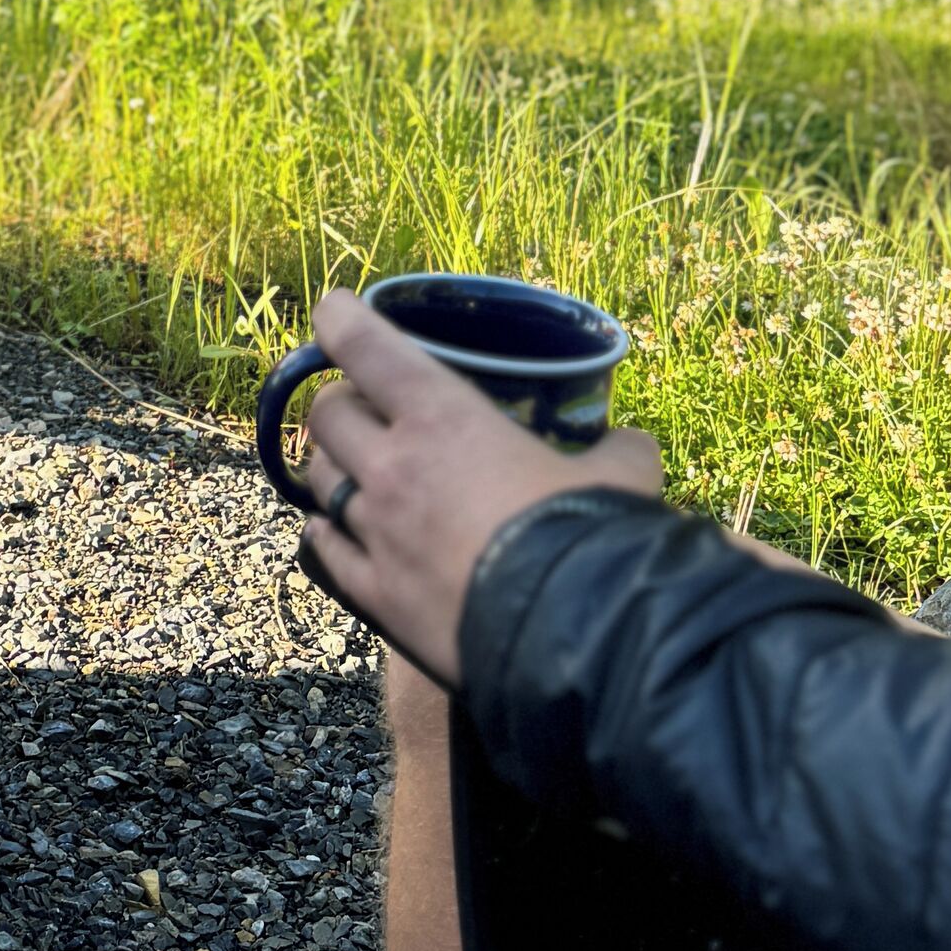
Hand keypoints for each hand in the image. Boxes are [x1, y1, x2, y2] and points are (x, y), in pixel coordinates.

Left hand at [289, 288, 664, 684]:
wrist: (570, 641)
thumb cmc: (587, 536)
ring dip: (332, 466)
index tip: (332, 309)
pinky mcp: (374, 595)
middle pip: (328, 415)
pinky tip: (332, 531)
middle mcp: (393, 467)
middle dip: (338, 403)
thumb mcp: (619, 477)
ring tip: (351, 467)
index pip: (368, 349)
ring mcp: (376, 533)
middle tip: (360, 406)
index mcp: (443, 419)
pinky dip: (326, 532)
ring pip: (320, 479)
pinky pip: (326, 550)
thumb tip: (630, 445)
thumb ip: (618, 452)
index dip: (341, 320)